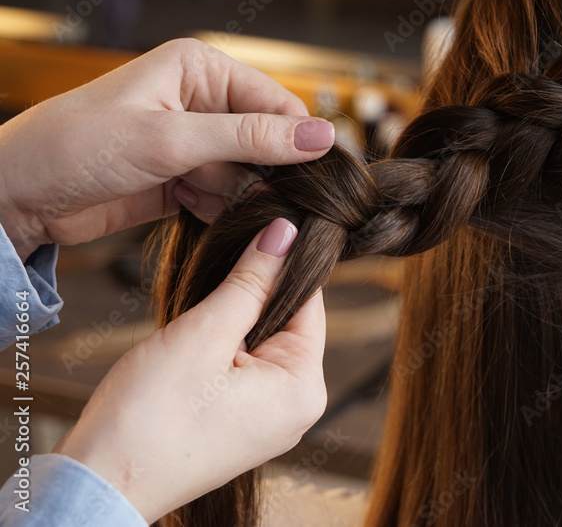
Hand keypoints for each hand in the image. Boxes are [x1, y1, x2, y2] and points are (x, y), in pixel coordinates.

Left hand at [0, 38, 334, 259]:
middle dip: (263, 172)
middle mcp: (202, 100)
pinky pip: (226, 196)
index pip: (277, 103)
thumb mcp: (170, 139)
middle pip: (268, 141)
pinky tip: (193, 209)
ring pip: (249, 173)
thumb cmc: (76, 146)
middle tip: (252, 195)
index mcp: (201, 68)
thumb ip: (250, 138)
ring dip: (238, 194)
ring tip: (199, 196)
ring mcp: (193, 142)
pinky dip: (219, 209)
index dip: (297, 141)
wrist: (16, 195)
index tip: (313, 179)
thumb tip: (322, 137)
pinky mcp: (184, 178)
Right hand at [53, 218, 326, 522]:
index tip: (256, 229)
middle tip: (209, 284)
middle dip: (249, 297)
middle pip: (287, 321)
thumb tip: (286, 233)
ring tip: (194, 328)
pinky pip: (243, 369)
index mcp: (304, 388)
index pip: (310, 301)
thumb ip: (250, 281)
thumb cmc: (148, 419)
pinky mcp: (242, 425)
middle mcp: (297, 408)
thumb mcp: (203, 335)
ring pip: (260, 342)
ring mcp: (270, 420)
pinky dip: (220, 350)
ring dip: (229, 323)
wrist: (99, 485)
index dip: (281, 262)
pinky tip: (189, 353)